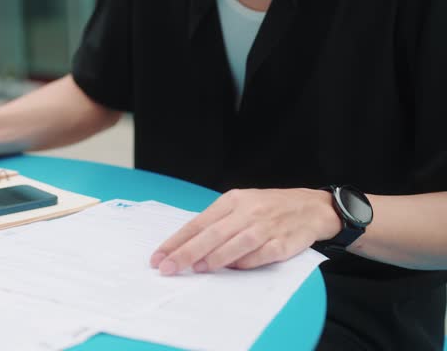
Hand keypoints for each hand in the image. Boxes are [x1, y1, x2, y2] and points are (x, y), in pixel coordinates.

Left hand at [150, 188, 340, 274]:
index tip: (159, 257)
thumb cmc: (269, 208)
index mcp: (232, 201)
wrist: (312, 207)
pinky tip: (231, 269)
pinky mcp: (284, 242)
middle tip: (167, 268)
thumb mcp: (240, 205)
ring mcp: (267, 227)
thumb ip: (217, 224)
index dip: (176, 241)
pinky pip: (261, 254)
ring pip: (236, 244)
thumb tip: (190, 247)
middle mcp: (248, 212)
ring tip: (196, 269)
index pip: (198, 223)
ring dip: (214, 258)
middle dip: (186, 253)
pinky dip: (245, 263)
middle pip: (212, 234)